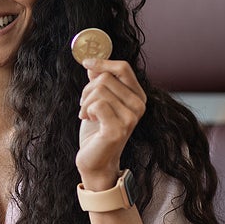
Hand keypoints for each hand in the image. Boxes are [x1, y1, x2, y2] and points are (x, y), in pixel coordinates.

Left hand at [76, 58, 145, 189]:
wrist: (96, 161)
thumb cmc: (96, 131)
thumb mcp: (97, 102)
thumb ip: (99, 83)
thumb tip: (92, 64)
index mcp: (138, 96)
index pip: (123, 68)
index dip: (102, 62)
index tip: (86, 63)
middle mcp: (139, 106)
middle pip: (106, 78)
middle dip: (88, 90)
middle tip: (85, 106)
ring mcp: (131, 118)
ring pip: (99, 90)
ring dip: (85, 102)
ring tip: (87, 115)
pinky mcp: (118, 129)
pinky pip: (97, 105)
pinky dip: (86, 110)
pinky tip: (88, 120)